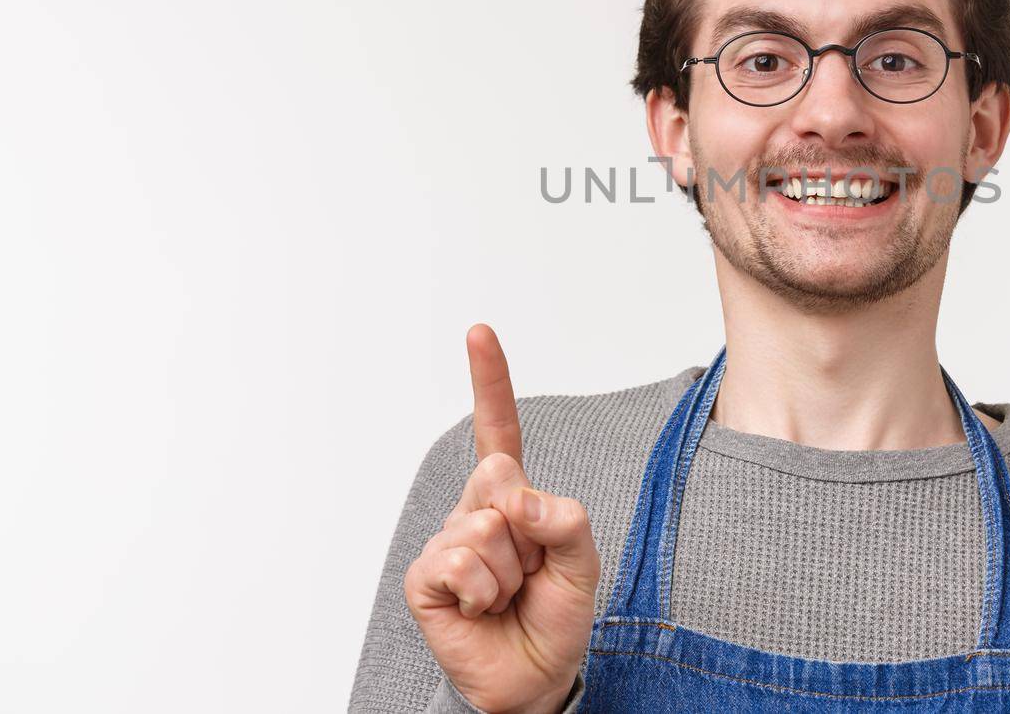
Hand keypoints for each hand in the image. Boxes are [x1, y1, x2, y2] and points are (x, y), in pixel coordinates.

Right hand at [404, 325, 600, 713]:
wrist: (536, 676)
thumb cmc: (555, 614)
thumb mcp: (583, 561)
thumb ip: (564, 518)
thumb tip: (518, 497)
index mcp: (512, 496)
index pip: (499, 430)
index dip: (489, 381)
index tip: (478, 332)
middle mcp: (474, 510)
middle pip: (499, 479)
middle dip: (528, 530)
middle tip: (530, 570)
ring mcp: (446, 542)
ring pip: (485, 528)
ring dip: (511, 571)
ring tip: (509, 596)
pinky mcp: (425, 578)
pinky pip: (460, 562)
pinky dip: (484, 591)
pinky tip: (482, 609)